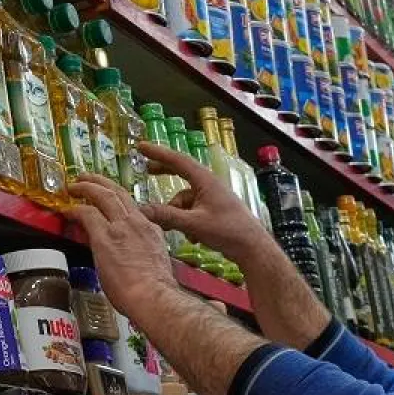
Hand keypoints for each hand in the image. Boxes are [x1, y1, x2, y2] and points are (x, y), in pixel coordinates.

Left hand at [68, 171, 181, 319]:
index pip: (132, 209)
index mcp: (150, 230)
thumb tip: (126, 259)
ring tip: (74, 185)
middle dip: (100, 182)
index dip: (117, 202)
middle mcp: (136, 223)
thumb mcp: (152, 263)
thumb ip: (139, 254)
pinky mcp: (105, 237)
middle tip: (87, 179)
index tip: (108, 202)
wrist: (154, 297)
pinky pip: (87, 214)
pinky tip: (68, 210)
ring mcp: (121, 228)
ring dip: (86, 187)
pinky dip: (76, 210)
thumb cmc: (155, 291)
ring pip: (103, 196)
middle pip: (118, 193)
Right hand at [137, 141, 273, 261]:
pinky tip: (193, 239)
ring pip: (184, 200)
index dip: (158, 153)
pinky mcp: (214, 211)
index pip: (178, 160)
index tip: (141, 146)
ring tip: (177, 230)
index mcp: (205, 180)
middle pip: (181, 173)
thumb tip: (140, 210)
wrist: (252, 247)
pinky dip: (187, 222)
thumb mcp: (193, 223)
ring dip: (176, 214)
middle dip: (164, 173)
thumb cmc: (227, 231)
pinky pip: (192, 212)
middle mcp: (208, 185)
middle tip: (147, 170)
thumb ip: (166, 216)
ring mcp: (211, 198)